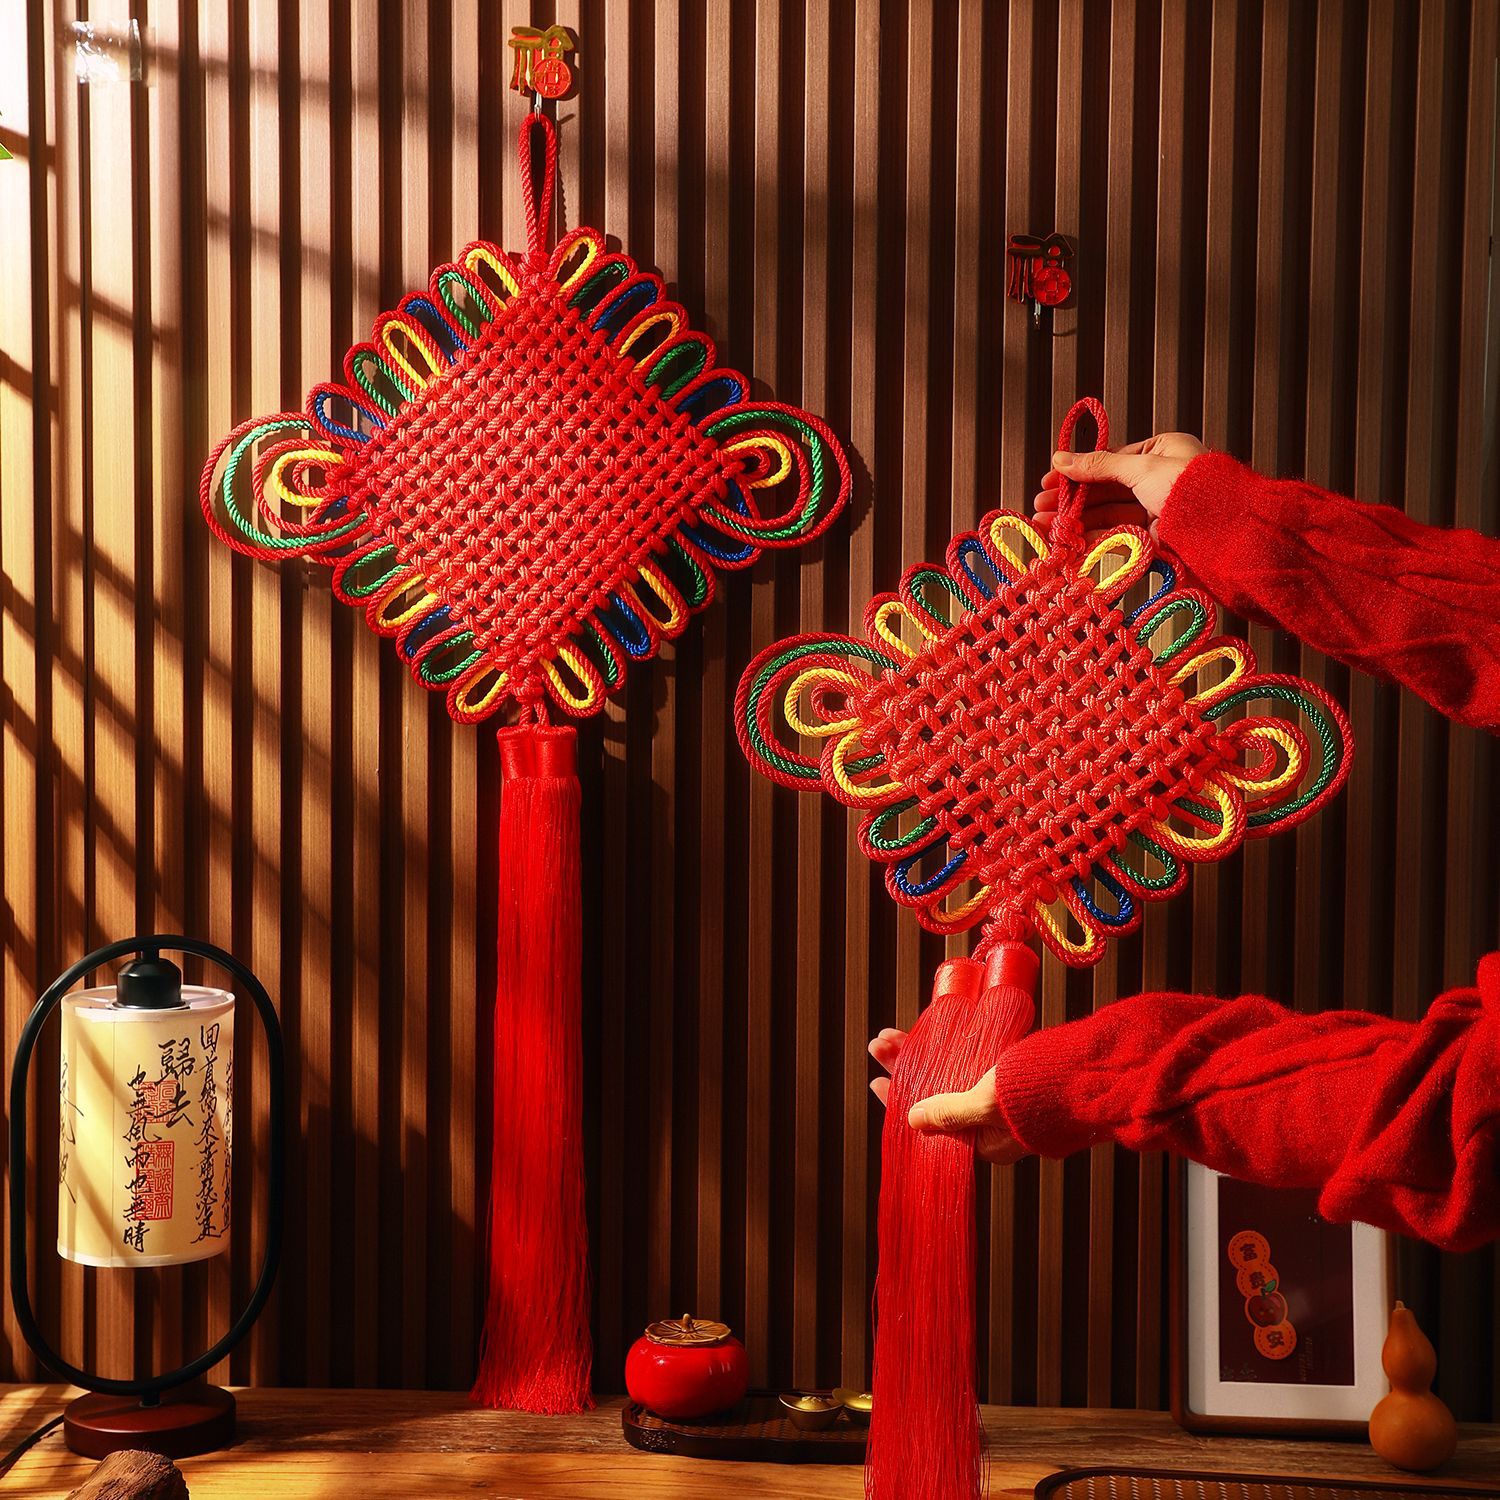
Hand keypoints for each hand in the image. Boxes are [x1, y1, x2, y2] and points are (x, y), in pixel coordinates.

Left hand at [867, 1028, 1026, 1165]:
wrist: (1089, 1073)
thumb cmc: (1038, 1095)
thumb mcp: (985, 1105)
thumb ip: (950, 1114)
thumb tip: (912, 1120)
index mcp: (984, 1143)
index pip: (930, 1125)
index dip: (899, 1101)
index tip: (877, 1081)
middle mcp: (990, 1124)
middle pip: (935, 1095)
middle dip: (905, 1068)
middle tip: (880, 1044)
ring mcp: (1001, 1098)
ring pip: (949, 1075)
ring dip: (921, 1053)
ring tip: (892, 1034)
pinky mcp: (1012, 1074)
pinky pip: (970, 1063)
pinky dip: (948, 1049)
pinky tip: (931, 1033)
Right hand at [1032, 432, 1205, 538]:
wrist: (1223, 528)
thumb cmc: (1189, 485)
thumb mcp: (1139, 466)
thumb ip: (1098, 465)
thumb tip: (1061, 458)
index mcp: (1162, 452)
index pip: (1111, 461)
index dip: (1078, 471)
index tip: (1050, 480)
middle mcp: (1160, 479)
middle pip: (1106, 489)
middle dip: (1072, 500)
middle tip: (1039, 508)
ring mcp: (1158, 510)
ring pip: (1109, 514)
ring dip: (1077, 521)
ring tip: (1047, 528)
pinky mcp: (1156, 538)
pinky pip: (1119, 535)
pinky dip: (1093, 538)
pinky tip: (1071, 541)